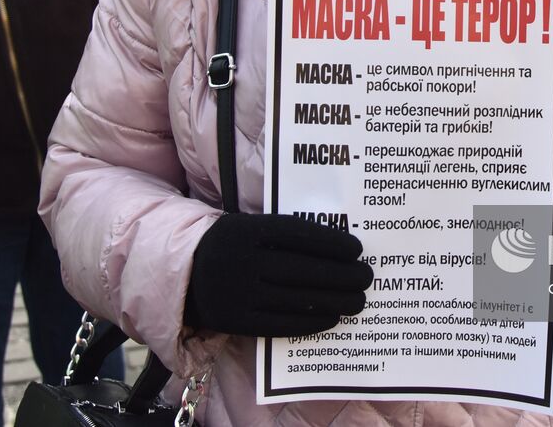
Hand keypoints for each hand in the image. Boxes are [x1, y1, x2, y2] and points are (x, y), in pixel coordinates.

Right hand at [184, 213, 373, 336]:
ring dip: (334, 301)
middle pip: (302, 269)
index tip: (356, 249)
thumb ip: (282, 233)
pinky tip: (331, 317)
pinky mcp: (237, 320)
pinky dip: (310, 321)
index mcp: (246, 230)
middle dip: (341, 275)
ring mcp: (238, 292)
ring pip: (295, 298)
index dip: (330, 242)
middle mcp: (242, 260)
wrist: (186, 274)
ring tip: (358, 300)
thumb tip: (335, 245)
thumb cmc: (232, 246)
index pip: (297, 234)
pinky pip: (281, 323)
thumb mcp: (248, 227)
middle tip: (366, 277)